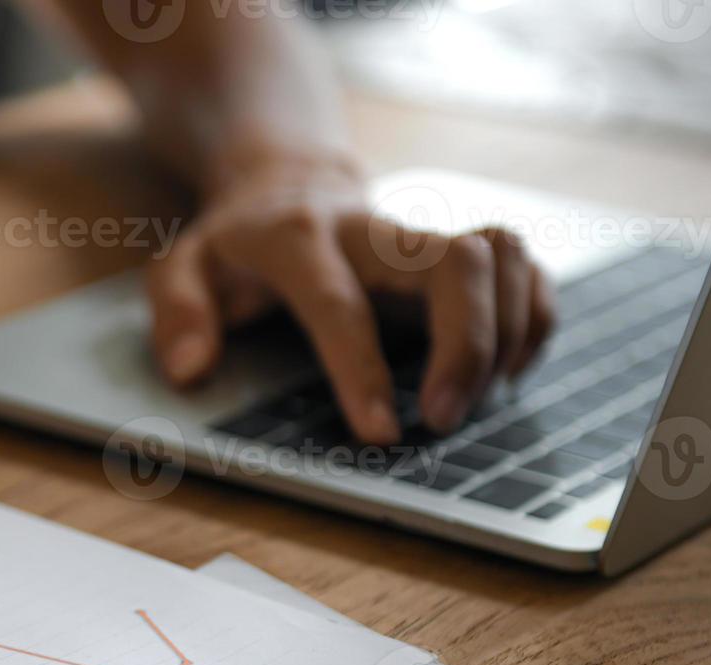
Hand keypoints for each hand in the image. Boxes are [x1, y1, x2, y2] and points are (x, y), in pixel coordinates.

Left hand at [148, 153, 555, 443]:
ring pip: (503, 255)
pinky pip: (526, 269)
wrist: (287, 186)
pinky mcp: (462, 249)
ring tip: (478, 398)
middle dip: (466, 345)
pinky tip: (504, 370)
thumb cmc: (236, 246)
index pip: (340, 303)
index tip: (381, 432)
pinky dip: (533, 320)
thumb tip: (190, 370)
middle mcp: (374, 229)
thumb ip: (177, 313)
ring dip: (508, 332)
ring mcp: (425, 234)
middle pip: (455, 262)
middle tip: (444, 420)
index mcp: (299, 239)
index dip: (362, 368)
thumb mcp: (180, 268)